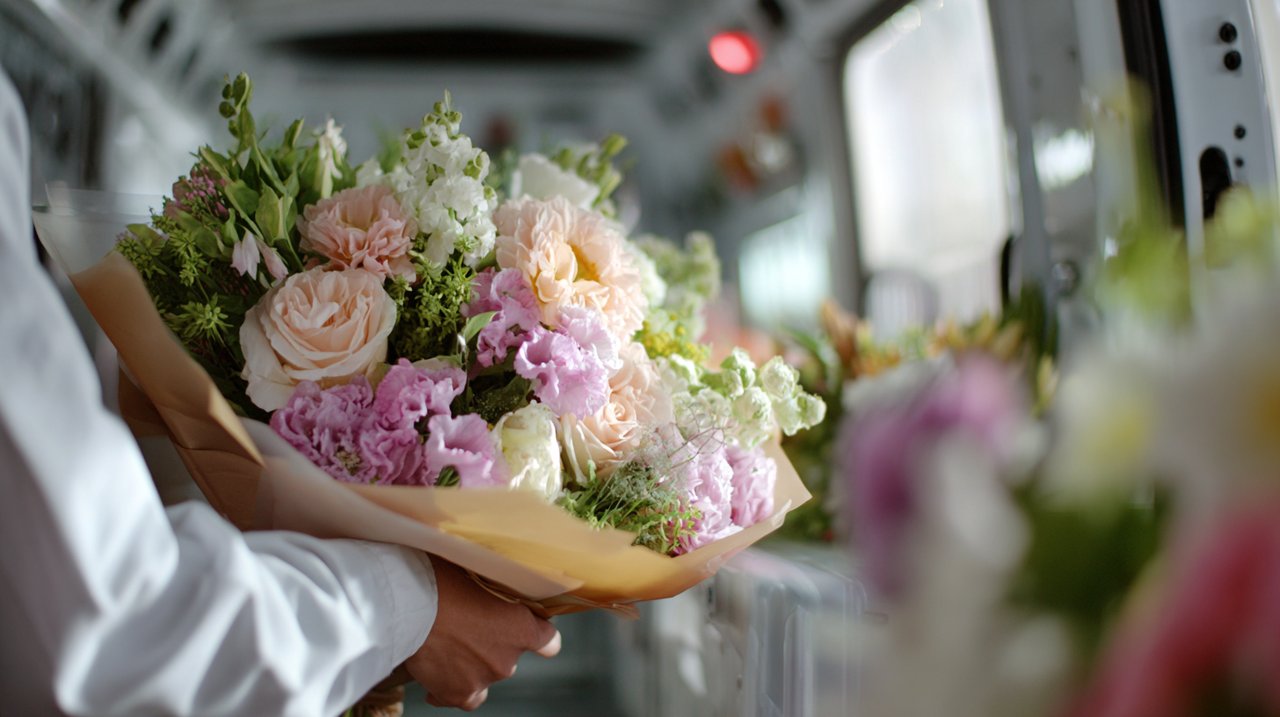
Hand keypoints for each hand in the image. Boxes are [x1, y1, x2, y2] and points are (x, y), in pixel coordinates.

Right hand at [406, 557, 560, 710]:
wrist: (405, 608)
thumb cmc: (441, 581)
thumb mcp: (479, 573)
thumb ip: (496, 586)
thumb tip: (497, 577)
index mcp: (521, 628)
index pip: (547, 640)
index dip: (538, 632)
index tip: (527, 625)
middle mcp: (507, 660)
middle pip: (509, 656)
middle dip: (493, 643)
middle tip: (467, 624)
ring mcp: (481, 680)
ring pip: (485, 676)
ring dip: (474, 665)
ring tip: (451, 646)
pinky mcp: (455, 693)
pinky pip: (461, 696)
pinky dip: (452, 685)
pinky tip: (438, 671)